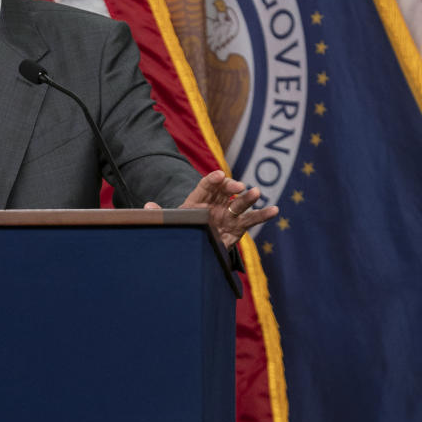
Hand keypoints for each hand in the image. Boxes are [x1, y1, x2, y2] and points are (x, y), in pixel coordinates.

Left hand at [150, 170, 277, 247]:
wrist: (192, 246)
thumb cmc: (181, 231)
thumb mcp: (170, 224)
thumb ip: (160, 216)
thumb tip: (146, 207)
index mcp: (196, 200)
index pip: (205, 186)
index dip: (212, 179)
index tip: (219, 175)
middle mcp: (214, 204)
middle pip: (224, 192)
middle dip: (231, 187)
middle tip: (238, 187)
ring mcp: (227, 215)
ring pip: (239, 204)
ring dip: (248, 198)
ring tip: (257, 193)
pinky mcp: (238, 227)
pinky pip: (251, 220)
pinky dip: (263, 214)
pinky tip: (275, 210)